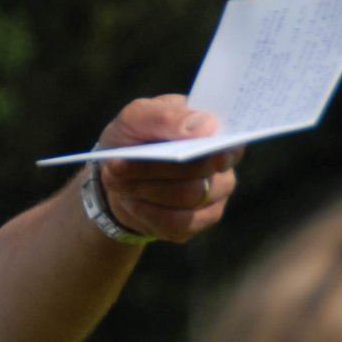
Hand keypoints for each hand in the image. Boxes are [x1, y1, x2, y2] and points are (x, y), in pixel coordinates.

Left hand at [95, 94, 242, 243]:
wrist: (114, 175)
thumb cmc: (133, 137)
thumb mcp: (135, 117)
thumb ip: (166, 116)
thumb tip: (207, 126)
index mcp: (214, 129)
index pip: (227, 141)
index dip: (210, 149)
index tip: (183, 152)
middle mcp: (222, 164)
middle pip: (200, 173)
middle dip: (152, 170)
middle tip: (115, 165)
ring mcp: (215, 194)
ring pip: (189, 198)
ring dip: (145, 190)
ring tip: (115, 180)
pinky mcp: (199, 221)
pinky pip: (178, 224)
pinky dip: (146, 213)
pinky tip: (129, 201)